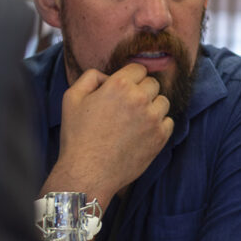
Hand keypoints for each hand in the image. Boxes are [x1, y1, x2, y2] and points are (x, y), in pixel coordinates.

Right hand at [43, 63, 172, 207]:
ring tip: (135, 120)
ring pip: (163, 101)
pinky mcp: (160, 137)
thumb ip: (90, 78)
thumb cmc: (77, 136)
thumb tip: (107, 76)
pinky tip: (142, 133)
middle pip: (153, 84)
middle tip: (127, 106)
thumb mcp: (71, 98)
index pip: (139, 68)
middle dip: (142, 91)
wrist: (88, 172)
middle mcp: (139, 98)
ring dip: (152, 107)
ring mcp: (153, 118)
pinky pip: (168, 122)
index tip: (126, 87)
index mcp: (119, 85)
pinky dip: (159, 125)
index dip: (131, 77)